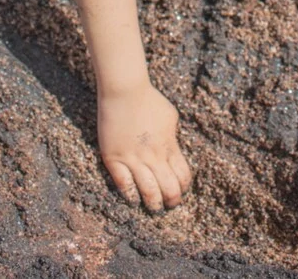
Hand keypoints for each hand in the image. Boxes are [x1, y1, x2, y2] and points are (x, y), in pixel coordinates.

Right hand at [98, 80, 191, 211]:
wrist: (124, 90)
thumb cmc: (149, 100)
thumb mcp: (170, 117)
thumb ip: (172, 138)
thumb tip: (173, 151)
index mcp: (170, 146)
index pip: (183, 176)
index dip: (184, 187)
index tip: (181, 189)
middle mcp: (153, 156)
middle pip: (168, 189)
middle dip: (172, 200)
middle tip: (170, 204)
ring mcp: (133, 159)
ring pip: (148, 192)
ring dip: (153, 204)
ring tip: (154, 208)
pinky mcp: (114, 158)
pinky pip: (123, 184)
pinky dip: (130, 196)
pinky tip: (134, 200)